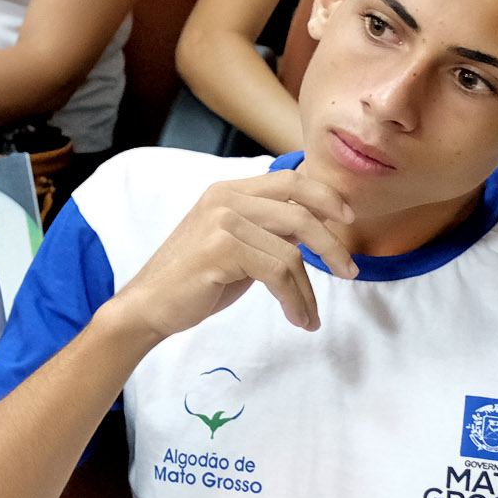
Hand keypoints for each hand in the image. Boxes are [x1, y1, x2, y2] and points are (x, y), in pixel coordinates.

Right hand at [105, 168, 357, 340]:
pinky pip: (277, 274)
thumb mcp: (236, 244)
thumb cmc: (194, 279)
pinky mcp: (221, 250)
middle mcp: (225, 199)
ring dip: (309, 290)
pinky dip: (295, 300)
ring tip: (310, 315)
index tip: (347, 219)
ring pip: (291, 252)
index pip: (289, 180)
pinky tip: (298, 318)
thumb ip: (269, 229)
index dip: (325, 196)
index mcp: (229, 190)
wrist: (149, 305)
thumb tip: (315, 226)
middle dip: (331, 245)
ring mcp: (221, 223)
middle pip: (299, 213)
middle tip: (349, 271)